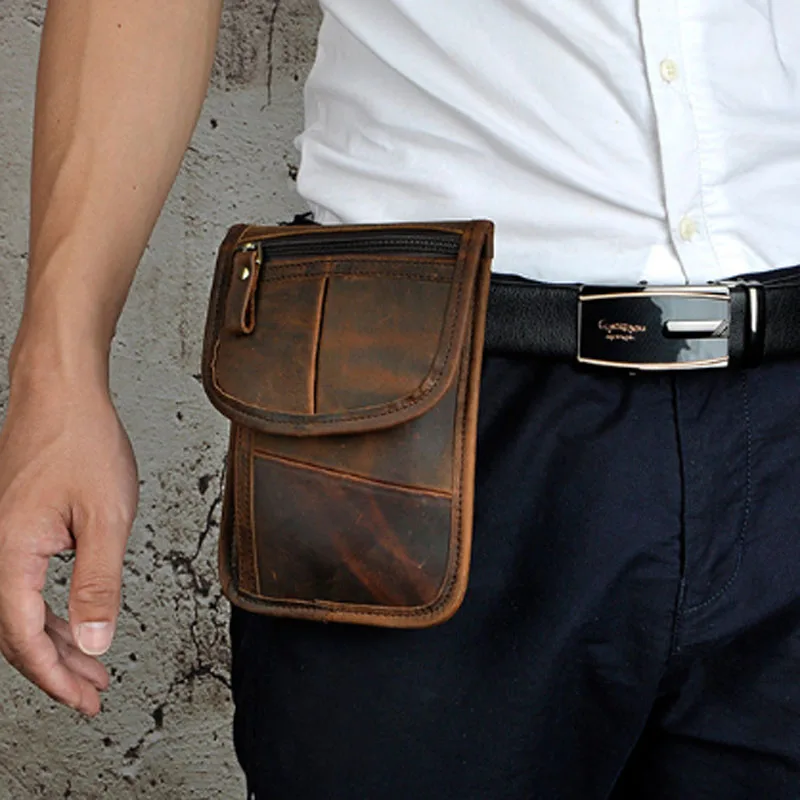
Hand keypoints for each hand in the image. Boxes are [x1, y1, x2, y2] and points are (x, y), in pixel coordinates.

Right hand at [0, 377, 137, 715]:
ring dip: (56, 642)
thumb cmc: (81, 442)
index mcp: (10, 553)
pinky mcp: (14, 528)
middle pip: (17, 632)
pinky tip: (75, 619)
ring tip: (90, 666)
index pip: (24, 637)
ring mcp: (1, 539)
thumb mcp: (105, 519)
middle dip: (57, 667)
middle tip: (91, 693)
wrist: (61, 394)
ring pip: (21, 610)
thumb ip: (99, 584)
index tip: (82, 699)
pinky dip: (53, 611)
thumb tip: (96, 642)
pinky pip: (25, 585)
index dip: (55, 676)